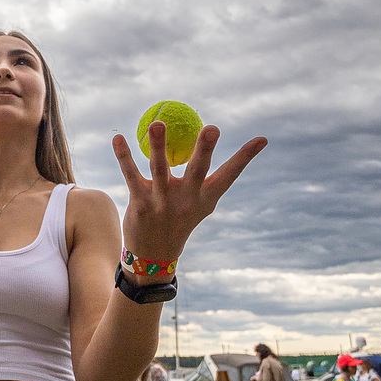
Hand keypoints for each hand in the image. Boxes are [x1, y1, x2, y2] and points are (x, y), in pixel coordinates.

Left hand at [112, 121, 266, 263]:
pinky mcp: (140, 203)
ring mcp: (163, 202)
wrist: (153, 256)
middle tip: (212, 128)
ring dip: (158, 146)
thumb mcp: (198, 202)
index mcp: (205, 197)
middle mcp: (187, 199)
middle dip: (205, 150)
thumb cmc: (179, 219)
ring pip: (160, 169)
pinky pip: (131, 175)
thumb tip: (212, 141)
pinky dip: (124, 156)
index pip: (229, 174)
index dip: (246, 157)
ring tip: (157, 124)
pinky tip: (118, 139)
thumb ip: (203, 176)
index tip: (262, 139)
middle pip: (198, 170)